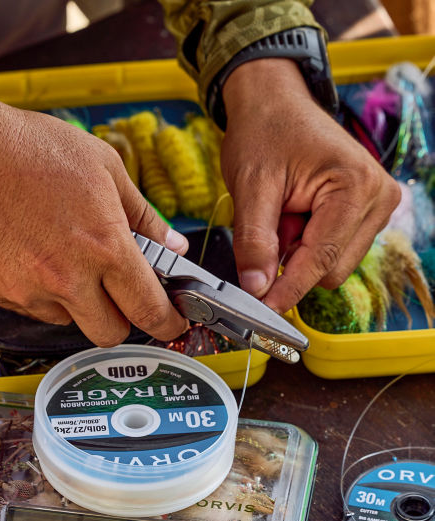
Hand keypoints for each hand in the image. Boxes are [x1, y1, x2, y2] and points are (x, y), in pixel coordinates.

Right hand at [0, 93, 188, 345]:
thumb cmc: (28, 148)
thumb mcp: (104, 167)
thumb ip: (144, 215)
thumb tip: (173, 245)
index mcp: (105, 245)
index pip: (149, 309)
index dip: (168, 324)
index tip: (172, 324)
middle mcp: (69, 277)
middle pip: (111, 334)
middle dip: (121, 319)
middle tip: (118, 295)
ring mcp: (31, 291)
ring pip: (70, 322)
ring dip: (77, 303)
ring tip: (62, 256)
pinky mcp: (1, 294)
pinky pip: (34, 309)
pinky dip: (41, 293)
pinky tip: (32, 255)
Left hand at [221, 59, 400, 313]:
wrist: (275, 102)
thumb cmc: (264, 132)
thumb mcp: (250, 187)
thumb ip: (253, 241)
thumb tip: (256, 287)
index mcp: (355, 186)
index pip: (321, 260)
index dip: (288, 289)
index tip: (263, 309)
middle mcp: (378, 198)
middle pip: (331, 270)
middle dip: (292, 261)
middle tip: (270, 224)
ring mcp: (377, 206)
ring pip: (332, 265)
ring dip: (299, 252)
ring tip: (284, 213)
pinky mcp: (367, 213)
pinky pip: (334, 251)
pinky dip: (306, 244)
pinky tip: (296, 215)